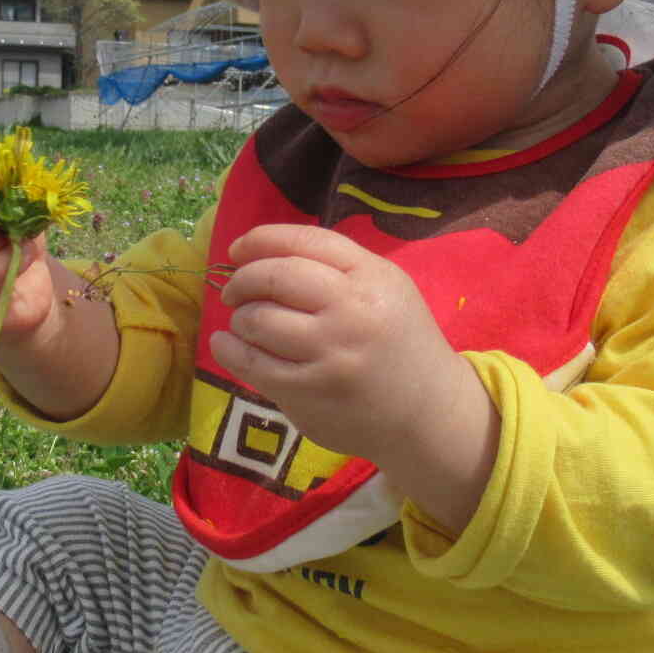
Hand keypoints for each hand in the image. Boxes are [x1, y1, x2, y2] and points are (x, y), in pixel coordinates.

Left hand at [211, 225, 496, 523]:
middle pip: (275, 277)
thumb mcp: (387, 289)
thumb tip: (262, 253)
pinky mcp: (310, 393)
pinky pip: (253, 364)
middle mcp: (352, 311)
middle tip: (234, 291)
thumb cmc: (400, 344)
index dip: (261, 240)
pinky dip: (228, 350)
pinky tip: (225, 344)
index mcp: (373, 277)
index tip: (238, 249)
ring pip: (258, 320)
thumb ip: (337, 267)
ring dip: (239, 318)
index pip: (305, 242)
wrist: (428, 412)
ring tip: (243, 323)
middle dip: (242, 280)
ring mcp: (330, 354)